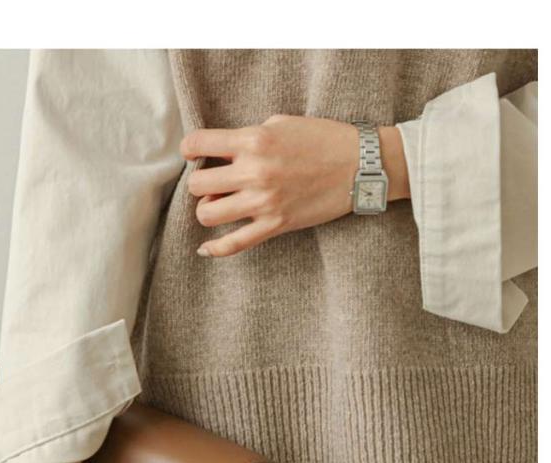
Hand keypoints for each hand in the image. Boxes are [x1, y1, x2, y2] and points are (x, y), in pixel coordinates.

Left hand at [181, 115, 409, 257]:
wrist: (361, 165)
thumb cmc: (323, 139)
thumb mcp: (281, 124)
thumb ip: (248, 137)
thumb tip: (222, 154)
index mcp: (253, 140)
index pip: (198, 143)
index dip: (189, 148)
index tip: (193, 153)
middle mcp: (254, 172)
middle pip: (196, 184)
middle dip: (200, 182)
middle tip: (214, 181)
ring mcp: (264, 202)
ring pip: (207, 214)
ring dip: (207, 209)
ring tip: (221, 204)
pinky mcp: (276, 225)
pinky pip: (234, 244)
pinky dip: (215, 249)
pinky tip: (205, 248)